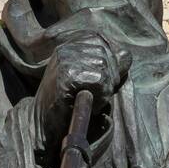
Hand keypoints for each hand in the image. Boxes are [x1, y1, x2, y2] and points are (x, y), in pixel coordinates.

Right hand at [32, 34, 130, 156]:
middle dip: (110, 80)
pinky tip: (86, 103)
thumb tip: (125, 56)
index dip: (113, 66)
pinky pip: (100, 82)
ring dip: (104, 90)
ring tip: (88, 99)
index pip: (109, 45)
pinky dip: (100, 97)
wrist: (43, 123)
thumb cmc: (67, 102)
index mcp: (72, 44)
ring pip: (106, 70)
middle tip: (94, 94)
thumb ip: (107, 63)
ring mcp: (65, 60)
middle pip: (109, 57)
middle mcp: (67, 48)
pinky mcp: (66, 75)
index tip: (103, 82)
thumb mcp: (86, 76)